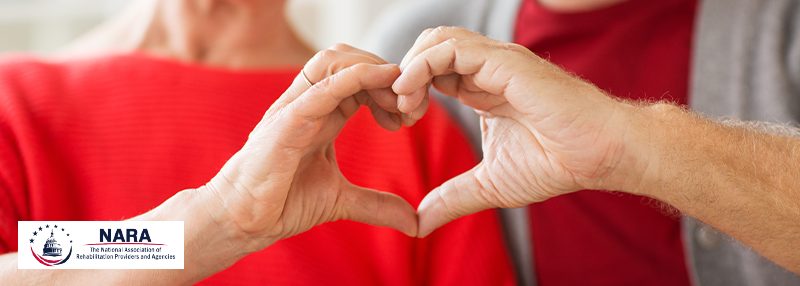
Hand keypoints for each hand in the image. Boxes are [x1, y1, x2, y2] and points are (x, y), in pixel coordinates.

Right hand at [178, 45, 416, 275]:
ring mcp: (296, 107)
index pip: (360, 78)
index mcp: (322, 113)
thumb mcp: (341, 201)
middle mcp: (309, 103)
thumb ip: (377, 205)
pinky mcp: (287, 120)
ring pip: (335, 60)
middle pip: (350, 58)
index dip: (390, 88)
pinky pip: (322, 86)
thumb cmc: (280, 202)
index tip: (411, 115)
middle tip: (411, 106)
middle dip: (387, 73)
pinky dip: (356, 76)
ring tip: (398, 99)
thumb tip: (414, 223)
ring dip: (374, 69)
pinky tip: (382, 80)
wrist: (242, 220)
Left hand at [393, 27, 646, 236]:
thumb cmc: (556, 163)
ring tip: (404, 103)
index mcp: (480, 88)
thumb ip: (453, 197)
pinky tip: (413, 94)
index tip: (401, 121)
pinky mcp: (504, 61)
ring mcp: (494, 61)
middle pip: (428, 47)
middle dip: (404, 75)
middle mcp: (485, 68)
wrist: (599, 154)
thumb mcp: (489, 184)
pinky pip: (451, 48)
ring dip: (410, 68)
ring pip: (436, 40)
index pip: (431, 70)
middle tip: (399, 112)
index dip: (408, 90)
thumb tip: (420, 222)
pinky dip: (422, 65)